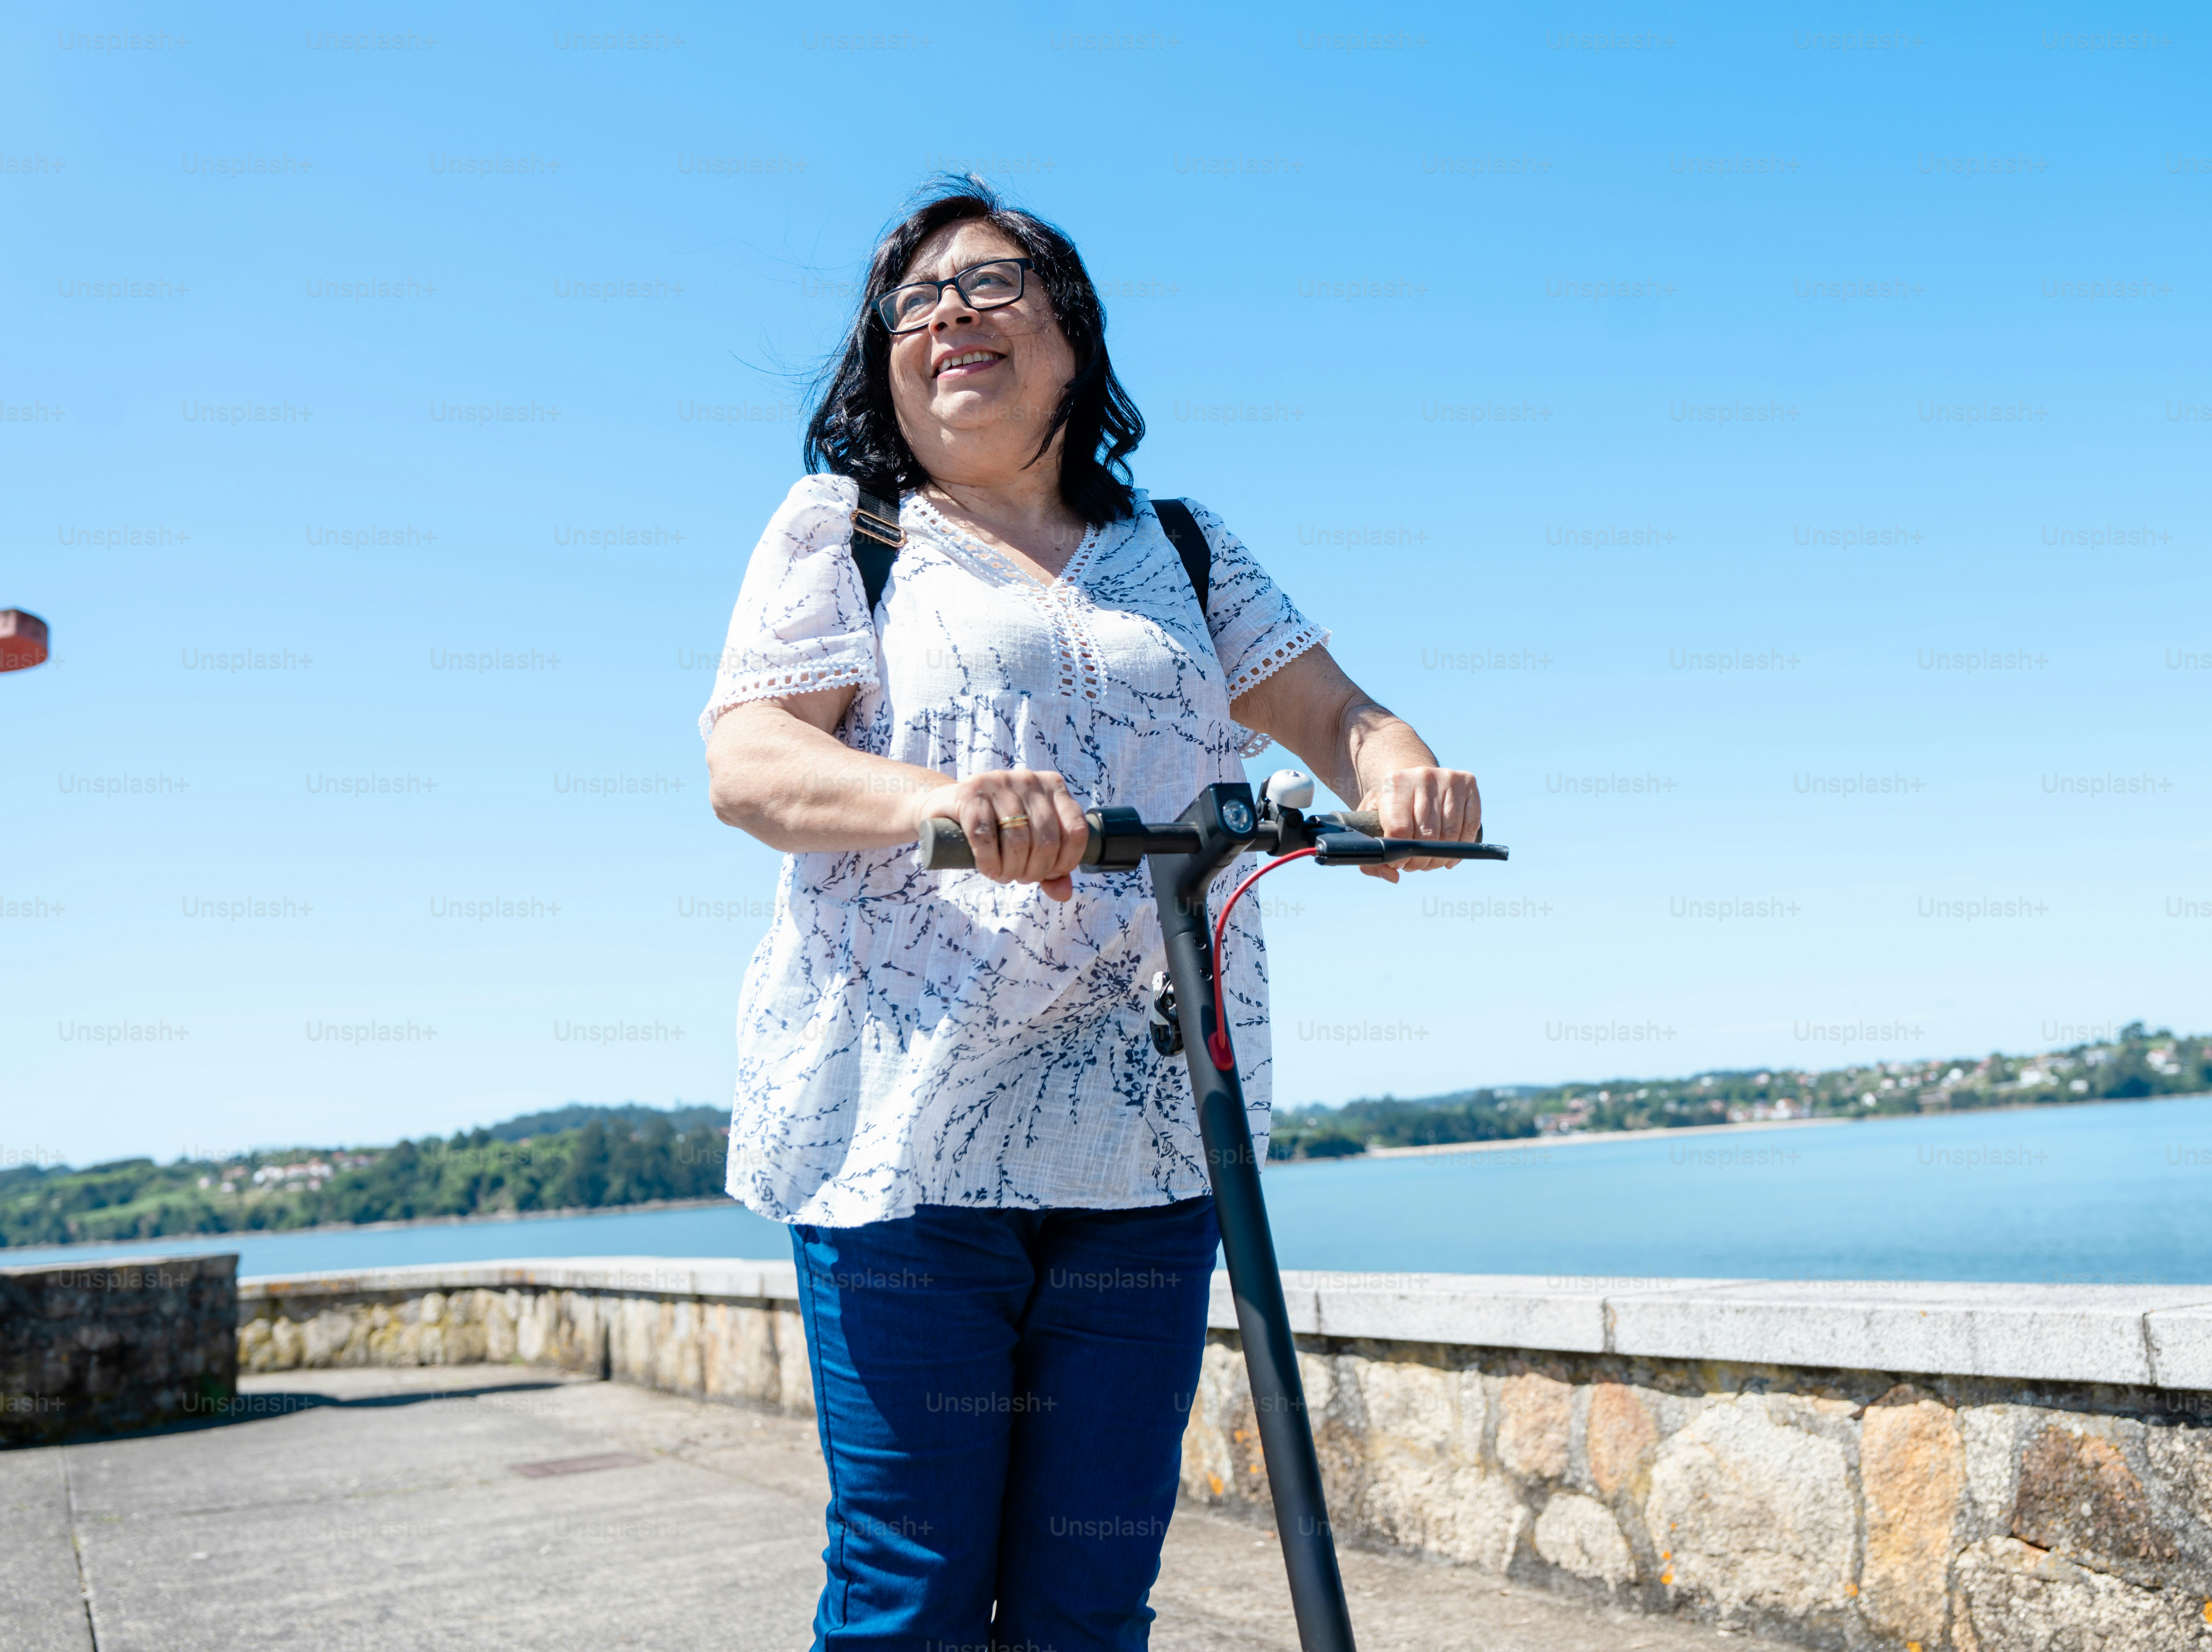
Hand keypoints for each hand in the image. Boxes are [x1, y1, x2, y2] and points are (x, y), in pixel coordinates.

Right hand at [912, 769, 1090, 900]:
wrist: (947, 806)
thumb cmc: (996, 826)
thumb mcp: (1029, 843)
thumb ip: (1051, 867)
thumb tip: (1064, 894)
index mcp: (1053, 787)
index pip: (1076, 831)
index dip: (1065, 863)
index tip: (1048, 875)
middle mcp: (1030, 780)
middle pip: (1046, 841)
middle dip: (1034, 871)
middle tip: (1019, 877)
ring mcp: (1000, 782)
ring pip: (1017, 840)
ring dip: (1010, 869)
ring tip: (1003, 875)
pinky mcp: (971, 792)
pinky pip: (985, 836)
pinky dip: (988, 862)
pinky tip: (988, 870)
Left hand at [1357, 766, 1481, 882]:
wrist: (1412, 778)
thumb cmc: (1390, 804)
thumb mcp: (1371, 821)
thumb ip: (1373, 852)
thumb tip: (1394, 875)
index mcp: (1394, 783)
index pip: (1400, 830)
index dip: (1401, 854)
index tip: (1398, 862)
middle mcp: (1423, 776)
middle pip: (1427, 835)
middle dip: (1421, 860)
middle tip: (1415, 864)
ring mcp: (1448, 777)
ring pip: (1451, 834)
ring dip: (1440, 857)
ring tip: (1429, 860)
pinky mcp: (1468, 782)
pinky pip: (1471, 825)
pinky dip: (1461, 848)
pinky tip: (1449, 856)